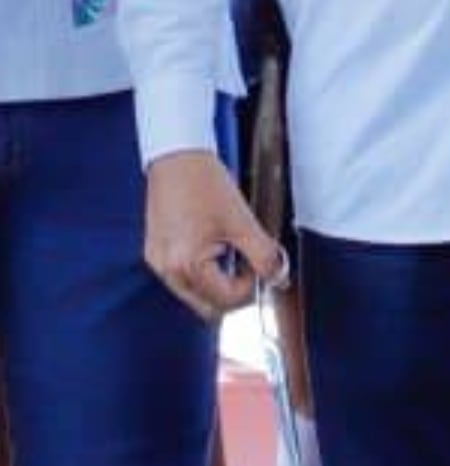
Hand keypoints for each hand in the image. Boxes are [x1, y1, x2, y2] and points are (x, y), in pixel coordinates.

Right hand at [143, 152, 287, 322]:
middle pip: (207, 306)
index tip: (262, 269)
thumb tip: (278, 278)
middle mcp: (166, 269)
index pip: (225, 301)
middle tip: (252, 268)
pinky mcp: (156, 253)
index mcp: (186, 264)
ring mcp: (158, 263)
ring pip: (195, 295)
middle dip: (234, 294)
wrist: (178, 159)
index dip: (251, 289)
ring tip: (233, 253)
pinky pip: (183, 278)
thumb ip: (264, 254)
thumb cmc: (206, 184)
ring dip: (218, 284)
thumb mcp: (243, 221)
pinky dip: (203, 273)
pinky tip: (215, 250)